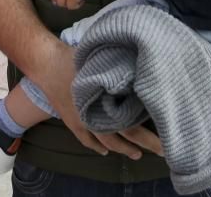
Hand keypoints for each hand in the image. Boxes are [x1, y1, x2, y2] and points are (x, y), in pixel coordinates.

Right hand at [35, 42, 158, 159]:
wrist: (46, 63)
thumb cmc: (74, 57)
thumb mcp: (101, 58)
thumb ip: (121, 67)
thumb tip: (143, 69)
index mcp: (106, 99)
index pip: (133, 120)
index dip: (149, 131)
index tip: (165, 133)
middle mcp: (96, 115)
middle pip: (125, 133)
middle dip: (145, 143)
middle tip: (161, 150)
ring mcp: (82, 121)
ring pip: (107, 141)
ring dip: (123, 148)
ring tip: (137, 154)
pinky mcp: (71, 122)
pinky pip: (86, 140)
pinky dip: (96, 147)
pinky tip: (105, 151)